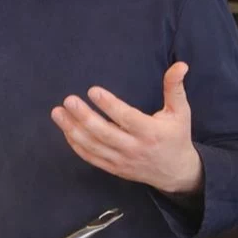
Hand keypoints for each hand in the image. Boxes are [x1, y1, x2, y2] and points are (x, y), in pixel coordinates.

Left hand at [50, 62, 203, 195]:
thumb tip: (180, 64)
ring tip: (57, 112)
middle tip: (69, 100)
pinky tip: (65, 129)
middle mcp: (134, 148)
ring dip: (72, 129)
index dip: (109, 105)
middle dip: (84, 116)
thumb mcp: (180, 112)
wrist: (175, 172)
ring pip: (93, 146)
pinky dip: (76, 144)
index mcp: (151, 132)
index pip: (127, 118)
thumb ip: (175, 88)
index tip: (92, 91)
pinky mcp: (113, 168)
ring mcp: (122, 160)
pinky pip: (91, 157)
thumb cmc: (176, 136)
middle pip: (104, 133)